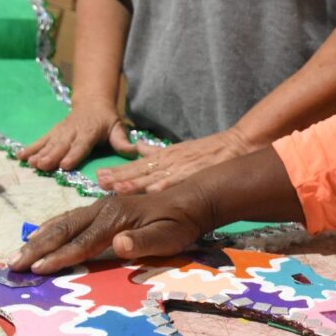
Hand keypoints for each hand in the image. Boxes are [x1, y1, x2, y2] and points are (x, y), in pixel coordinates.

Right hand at [7, 188, 211, 273]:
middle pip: (63, 230)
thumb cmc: (180, 224)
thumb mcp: (168, 237)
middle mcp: (102, 209)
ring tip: (19, 252)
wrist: (191, 200)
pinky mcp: (102, 208)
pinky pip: (70, 218)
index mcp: (115, 218)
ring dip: (39, 238)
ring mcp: (100, 207)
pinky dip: (51, 228)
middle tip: (13, 265)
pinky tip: (41, 235)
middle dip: (36, 248)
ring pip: (63, 222)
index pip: (81, 242)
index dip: (58, 257)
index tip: (37, 270)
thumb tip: (117, 245)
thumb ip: (142, 242)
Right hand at [16, 100, 137, 171]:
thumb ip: (122, 141)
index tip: (64, 165)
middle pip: (61, 145)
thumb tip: (134, 151)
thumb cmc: (107, 119)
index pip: (81, 145)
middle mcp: (73, 131)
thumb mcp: (117, 127)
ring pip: (49, 143)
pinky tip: (20, 156)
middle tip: (42, 166)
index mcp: (90, 131)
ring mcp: (61, 130)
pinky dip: (30, 148)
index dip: (73, 155)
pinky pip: (41, 140)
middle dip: (51, 156)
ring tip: (30, 163)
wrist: (92, 101)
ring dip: (38, 153)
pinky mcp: (53, 131)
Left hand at [95, 128, 256, 193]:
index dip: (118, 172)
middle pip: (140, 171)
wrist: (236, 145)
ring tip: (115, 188)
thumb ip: (156, 152)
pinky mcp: (195, 173)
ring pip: (154, 176)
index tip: (99, 178)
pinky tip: (149, 191)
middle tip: (99, 182)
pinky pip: (177, 180)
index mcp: (164, 157)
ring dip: (135, 182)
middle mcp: (169, 162)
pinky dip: (163, 185)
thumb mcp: (178, 150)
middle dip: (119, 177)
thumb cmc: (208, 151)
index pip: (136, 166)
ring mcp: (181, 167)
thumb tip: (136, 148)